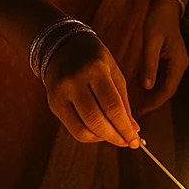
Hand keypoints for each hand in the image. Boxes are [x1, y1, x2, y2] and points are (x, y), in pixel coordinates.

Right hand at [41, 31, 141, 146]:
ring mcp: (60, 94)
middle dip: (115, 136)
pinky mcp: (52, 104)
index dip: (125, 127)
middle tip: (128, 142)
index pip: (111, 106)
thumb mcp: (114, 72)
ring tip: (115, 136)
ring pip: (82, 129)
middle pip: (96, 120)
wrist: (61, 45)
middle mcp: (74, 82)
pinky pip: (72, 128)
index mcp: (95, 70)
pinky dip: (89, 135)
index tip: (136, 141)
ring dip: (102, 138)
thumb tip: (134, 130)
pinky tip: (100, 132)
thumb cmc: (94, 59)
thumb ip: (123, 102)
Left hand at [136, 0, 188, 113]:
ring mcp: (175, 63)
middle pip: (167, 91)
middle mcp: (179, 65)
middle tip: (137, 113)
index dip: (155, 102)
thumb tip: (147, 86)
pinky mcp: (168, 60)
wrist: (166, 5)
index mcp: (178, 63)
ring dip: (152, 96)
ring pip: (164, 86)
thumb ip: (149, 64)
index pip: (167, 90)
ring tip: (137, 106)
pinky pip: (161, 78)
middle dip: (153, 102)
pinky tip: (139, 91)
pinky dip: (151, 86)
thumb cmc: (158, 20)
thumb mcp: (151, 42)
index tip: (142, 111)